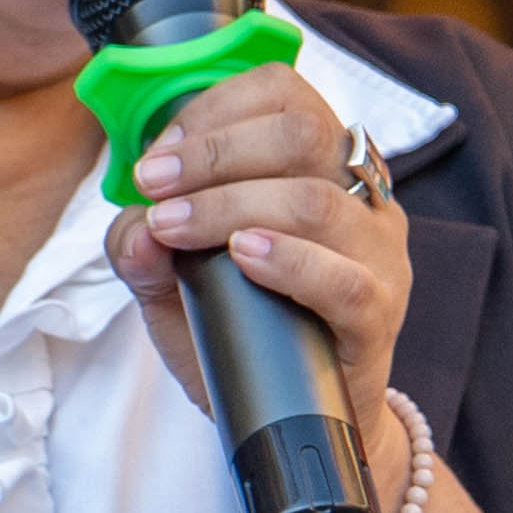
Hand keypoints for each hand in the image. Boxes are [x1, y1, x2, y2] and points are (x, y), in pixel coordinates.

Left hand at [108, 67, 409, 428]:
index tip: (159, 154)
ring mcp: (379, 253)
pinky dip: (287, 260)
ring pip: (315, 200)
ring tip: (174, 226)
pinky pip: (345, 279)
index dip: (216, 109)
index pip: (285, 93)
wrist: (297, 419)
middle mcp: (361, 196)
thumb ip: (142, 249)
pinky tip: (240, 256)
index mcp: (322, 164)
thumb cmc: (246, 331)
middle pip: (302, 133)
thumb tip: (132, 225)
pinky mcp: (380, 314)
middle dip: (212, 152)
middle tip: (154, 186)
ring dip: (229, 204)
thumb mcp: (175, 282)